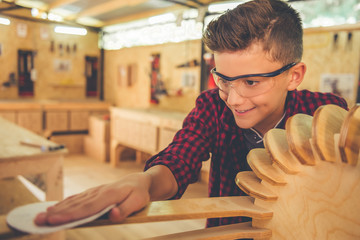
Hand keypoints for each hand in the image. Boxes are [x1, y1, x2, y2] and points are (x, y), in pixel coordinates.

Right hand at [34, 172, 151, 225]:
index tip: (54, 220)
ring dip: (56, 209)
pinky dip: (64, 204)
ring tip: (39, 216)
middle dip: (56, 213)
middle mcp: (98, 192)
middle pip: (75, 205)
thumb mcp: (138, 201)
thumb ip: (125, 209)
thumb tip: (112, 216)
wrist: (138, 181)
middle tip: (38, 221)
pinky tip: (53, 209)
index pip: (87, 207)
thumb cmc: (139, 193)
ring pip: (73, 201)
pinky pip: (76, 199)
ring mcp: (94, 192)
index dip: (70, 214)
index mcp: (108, 195)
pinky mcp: (92, 194)